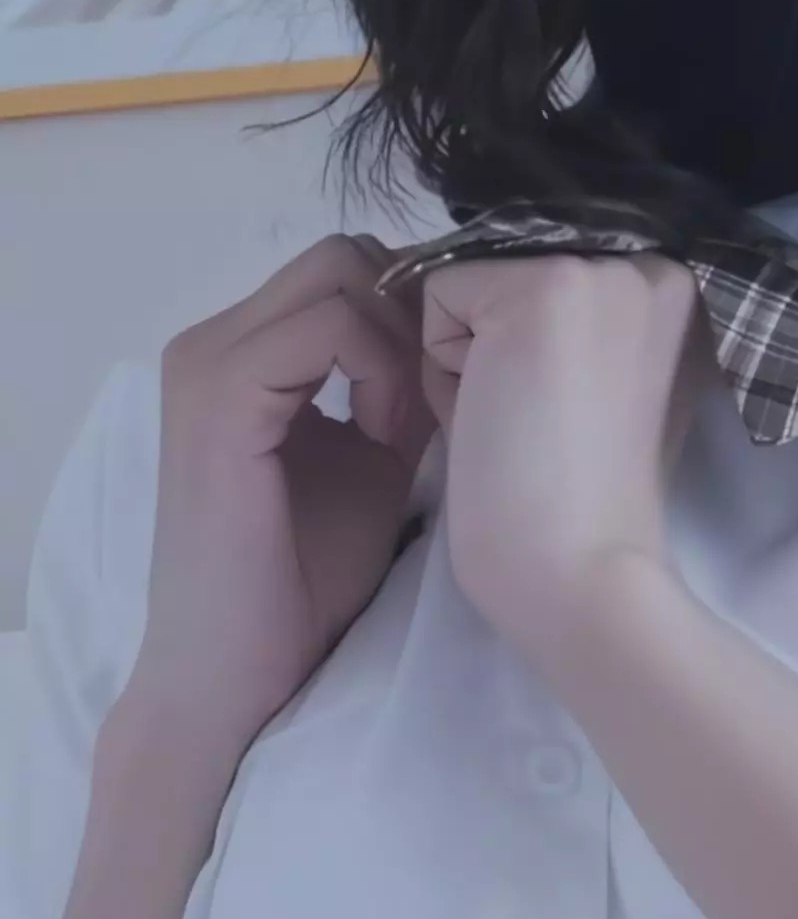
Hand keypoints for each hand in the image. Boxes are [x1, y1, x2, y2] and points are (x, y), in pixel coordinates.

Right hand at [124, 235, 434, 754]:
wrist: (244, 666)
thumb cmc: (310, 569)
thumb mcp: (381, 444)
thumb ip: (406, 374)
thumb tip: (467, 319)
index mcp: (246, 344)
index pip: (353, 263)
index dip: (417, 306)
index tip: (446, 377)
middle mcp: (215, 335)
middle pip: (350, 252)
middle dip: (412, 311)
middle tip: (433, 393)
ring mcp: (209, 359)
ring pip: (345, 272)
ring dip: (400, 340)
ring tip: (407, 421)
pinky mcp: (220, 395)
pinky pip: (331, 325)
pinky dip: (381, 369)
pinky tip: (387, 434)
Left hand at [417, 254, 700, 649]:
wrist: (584, 576)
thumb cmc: (583, 508)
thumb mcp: (607, 391)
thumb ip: (581, 334)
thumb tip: (489, 299)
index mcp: (674, 292)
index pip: (552, 278)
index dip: (527, 355)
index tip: (559, 424)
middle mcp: (653, 262)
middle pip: (511, 275)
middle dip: (496, 349)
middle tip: (536, 428)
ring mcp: (603, 267)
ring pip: (474, 283)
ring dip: (469, 355)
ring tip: (516, 424)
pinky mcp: (542, 286)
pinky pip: (438, 293)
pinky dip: (439, 362)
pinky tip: (490, 416)